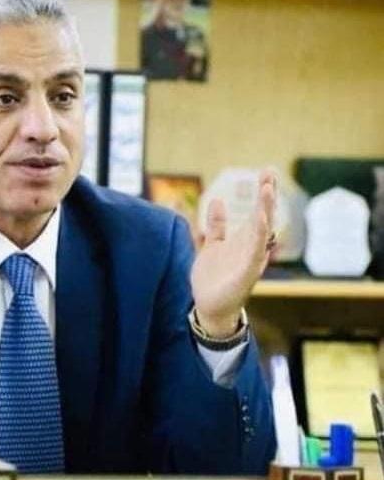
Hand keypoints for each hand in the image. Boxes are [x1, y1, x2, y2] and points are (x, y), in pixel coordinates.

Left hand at [190, 170, 275, 337]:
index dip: (262, 194)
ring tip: (267, 189)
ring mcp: (251, 260)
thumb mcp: (212, 246)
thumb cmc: (213, 279)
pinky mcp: (247, 273)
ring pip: (262, 231)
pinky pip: (256, 252)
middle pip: (263, 218)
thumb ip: (216, 225)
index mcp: (244, 241)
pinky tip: (261, 220)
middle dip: (267, 196)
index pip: (257, 212)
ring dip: (265, 210)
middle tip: (270, 174)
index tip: (266, 172)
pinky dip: (260, 237)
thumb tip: (218, 200)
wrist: (210, 308)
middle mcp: (251, 248)